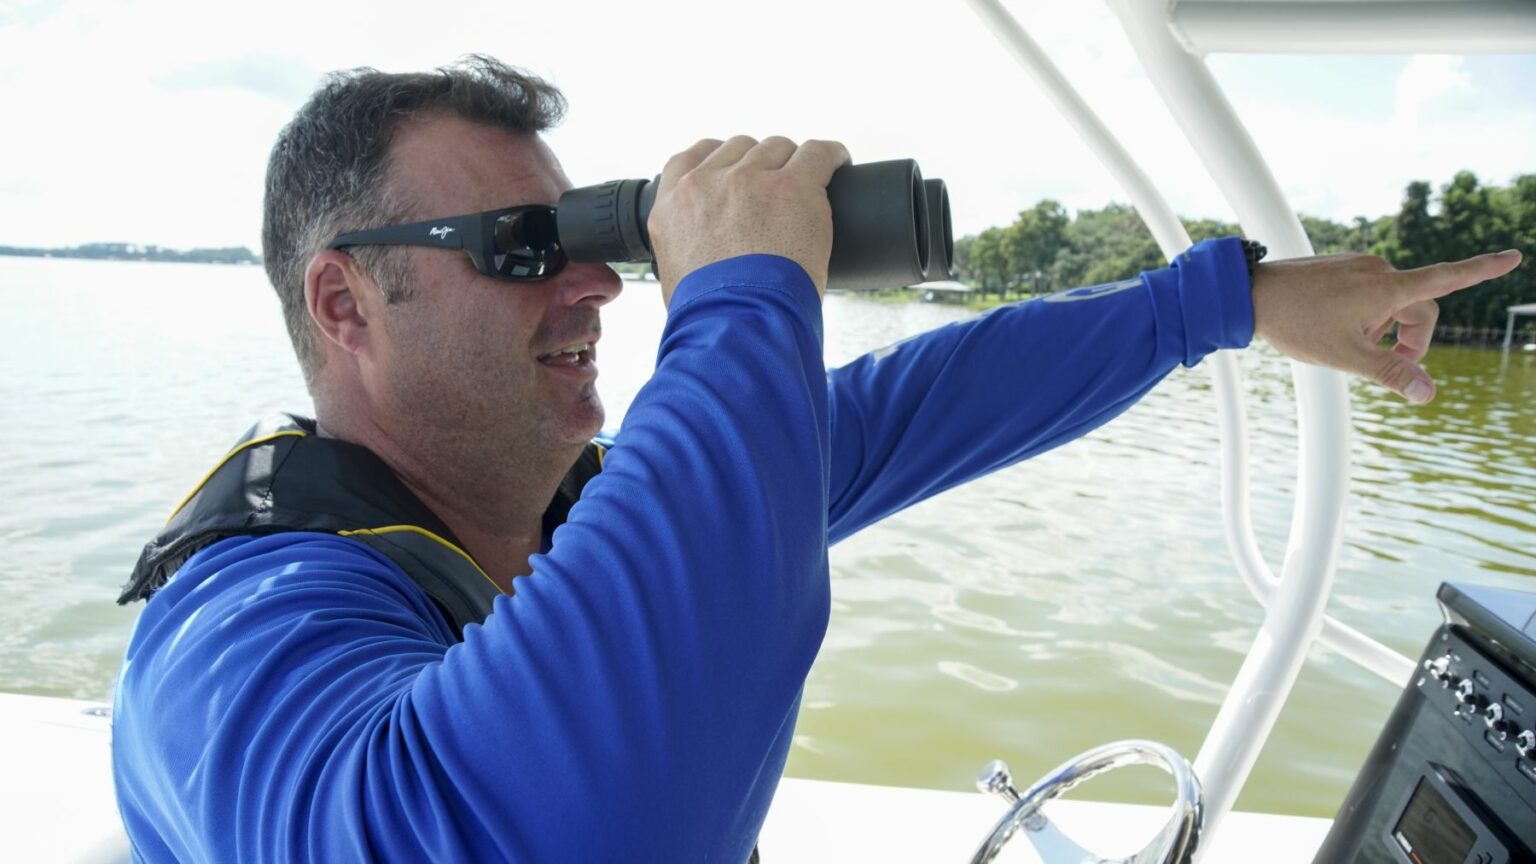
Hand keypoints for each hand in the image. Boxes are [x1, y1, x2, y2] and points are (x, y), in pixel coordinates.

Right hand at [647, 135, 851, 305]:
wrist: (736, 326)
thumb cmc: (711, 318)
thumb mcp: (674, 277)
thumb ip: (685, 253)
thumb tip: (708, 261)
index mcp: (671, 205)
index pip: (691, 159)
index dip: (720, 162)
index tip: (738, 173)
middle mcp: (705, 184)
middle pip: (740, 149)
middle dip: (760, 165)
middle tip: (778, 191)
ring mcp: (748, 181)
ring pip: (777, 148)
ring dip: (792, 162)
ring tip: (812, 181)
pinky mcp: (792, 186)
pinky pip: (818, 153)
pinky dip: (831, 156)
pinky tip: (839, 163)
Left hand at [1251, 249, 1522, 403]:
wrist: (1250, 294)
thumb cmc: (1297, 324)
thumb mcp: (1346, 357)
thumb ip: (1390, 373)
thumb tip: (1428, 393)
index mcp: (1388, 287)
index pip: (1447, 278)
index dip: (1482, 270)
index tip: (1513, 257)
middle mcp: (1379, 269)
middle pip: (1417, 309)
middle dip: (1410, 340)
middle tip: (1386, 366)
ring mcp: (1359, 265)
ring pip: (1389, 304)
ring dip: (1381, 328)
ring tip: (1343, 341)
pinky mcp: (1341, 266)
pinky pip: (1366, 293)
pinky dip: (1363, 315)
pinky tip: (1330, 326)